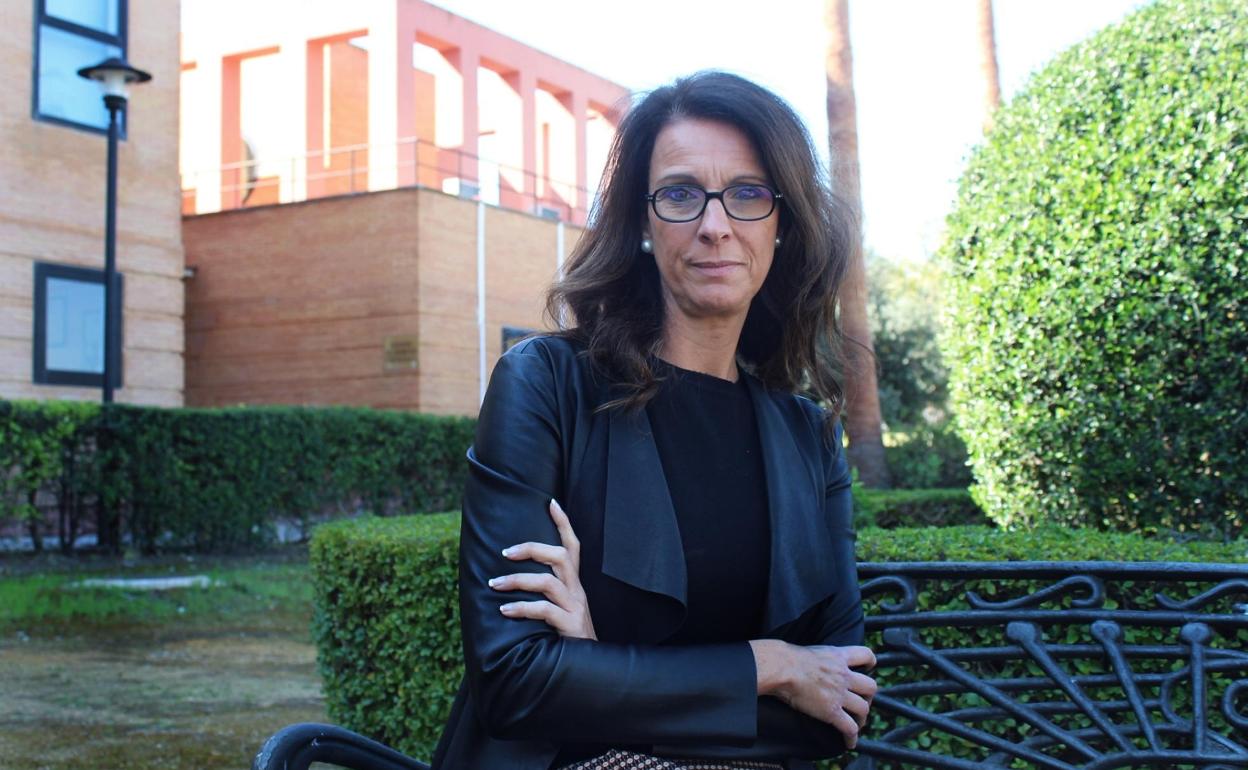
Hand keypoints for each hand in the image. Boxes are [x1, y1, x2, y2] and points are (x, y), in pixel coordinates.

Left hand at [489, 499, 596, 639]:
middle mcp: (577, 591)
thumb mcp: (561, 610)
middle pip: (561, 556)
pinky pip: (544, 610)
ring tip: (495, 584)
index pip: (573, 547)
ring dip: (517, 580)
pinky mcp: (570, 625)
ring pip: (547, 582)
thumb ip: (546, 596)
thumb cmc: (569, 638)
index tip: (551, 502)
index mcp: (574, 585)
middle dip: (532, 548)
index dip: (564, 524)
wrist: (590, 668)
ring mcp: (575, 608)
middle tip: (504, 552)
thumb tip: (511, 582)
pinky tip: (504, 610)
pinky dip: (521, 608)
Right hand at [750, 640, 876, 748]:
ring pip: (863, 708)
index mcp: (839, 657)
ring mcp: (839, 694)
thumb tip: (813, 663)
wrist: (782, 668)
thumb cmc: (788, 658)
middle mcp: (844, 675)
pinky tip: (849, 743)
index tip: (867, 670)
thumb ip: (821, 658)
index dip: (870, 663)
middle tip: (860, 701)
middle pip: (871, 687)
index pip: (866, 655)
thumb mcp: (812, 651)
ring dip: (862, 718)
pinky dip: (852, 737)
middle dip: (868, 696)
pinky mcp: (832, 711)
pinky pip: (849, 728)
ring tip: (856, 723)